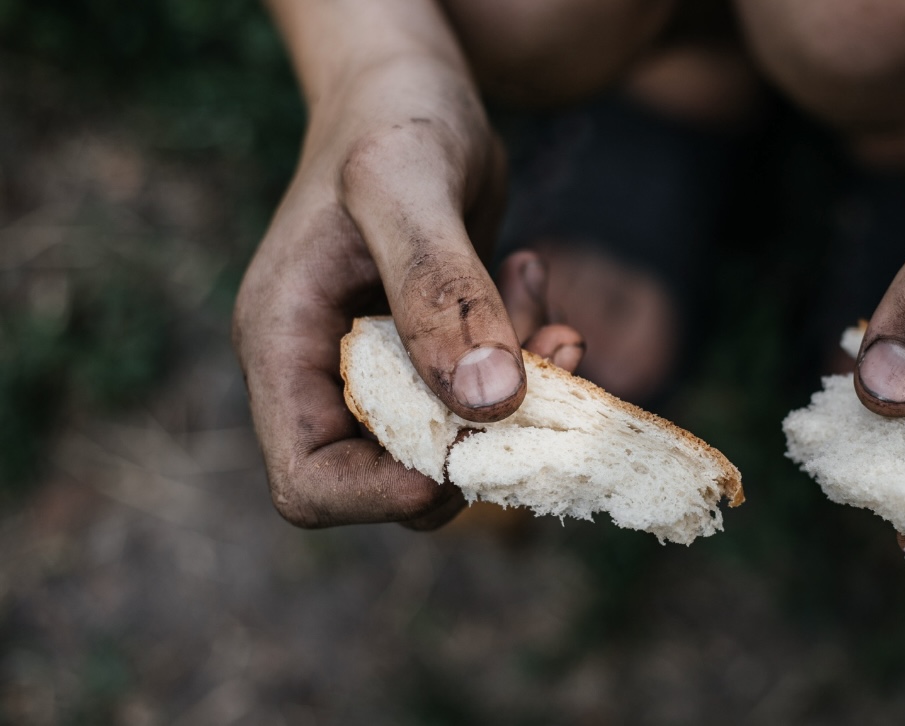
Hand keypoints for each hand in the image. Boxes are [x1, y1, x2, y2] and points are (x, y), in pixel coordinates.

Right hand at [233, 56, 578, 529]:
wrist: (409, 85)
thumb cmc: (390, 115)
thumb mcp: (407, 182)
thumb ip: (440, 289)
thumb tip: (487, 405)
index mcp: (285, 346)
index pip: (310, 484)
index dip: (385, 496)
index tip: (473, 452)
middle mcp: (327, 370)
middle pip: (397, 477)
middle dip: (486, 436)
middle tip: (547, 360)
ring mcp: (384, 364)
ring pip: (460, 439)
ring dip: (522, 389)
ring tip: (536, 291)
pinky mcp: (434, 350)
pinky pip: (491, 395)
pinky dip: (529, 352)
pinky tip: (529, 272)